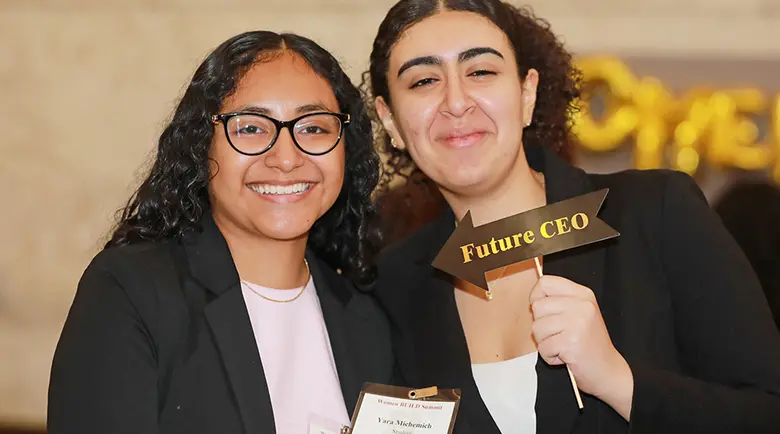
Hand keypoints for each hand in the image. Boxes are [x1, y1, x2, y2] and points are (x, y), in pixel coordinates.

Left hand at [529, 275, 633, 419]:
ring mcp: (577, 323)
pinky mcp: (571, 342)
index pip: (545, 283)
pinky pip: (543, 347)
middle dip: (542, 325)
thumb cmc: (590, 344)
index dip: (537, 297)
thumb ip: (559, 301)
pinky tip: (565, 356)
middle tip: (559, 335)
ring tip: (563, 345)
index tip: (545, 312)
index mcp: (583, 294)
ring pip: (537, 327)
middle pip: (537, 306)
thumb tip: (533, 298)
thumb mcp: (580, 313)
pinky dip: (550, 356)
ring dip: (545, 342)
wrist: (608, 370)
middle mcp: (582, 305)